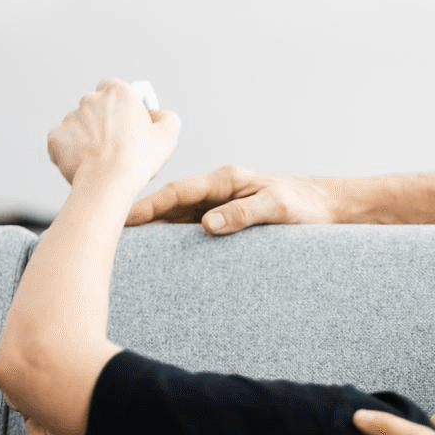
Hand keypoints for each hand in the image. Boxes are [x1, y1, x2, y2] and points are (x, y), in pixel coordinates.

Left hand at [48, 80, 180, 185]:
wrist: (108, 182)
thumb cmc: (139, 158)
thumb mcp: (167, 136)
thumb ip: (166, 117)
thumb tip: (157, 114)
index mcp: (117, 91)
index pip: (113, 88)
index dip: (120, 104)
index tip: (126, 119)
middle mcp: (90, 99)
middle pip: (95, 108)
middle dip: (102, 122)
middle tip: (115, 145)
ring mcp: (69, 117)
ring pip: (78, 127)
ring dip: (87, 139)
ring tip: (100, 161)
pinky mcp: (55, 137)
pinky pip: (62, 143)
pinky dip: (70, 153)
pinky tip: (84, 166)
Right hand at [126, 164, 339, 232]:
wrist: (327, 208)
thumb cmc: (305, 205)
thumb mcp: (278, 207)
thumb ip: (244, 213)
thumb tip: (207, 224)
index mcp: (225, 180)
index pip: (178, 192)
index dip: (148, 205)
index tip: (123, 218)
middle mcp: (217, 190)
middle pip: (169, 204)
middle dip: (139, 217)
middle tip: (107, 233)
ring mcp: (219, 205)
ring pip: (176, 217)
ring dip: (152, 230)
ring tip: (123, 248)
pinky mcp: (225, 220)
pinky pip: (190, 229)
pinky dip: (171, 238)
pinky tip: (157, 254)